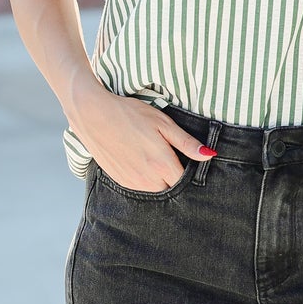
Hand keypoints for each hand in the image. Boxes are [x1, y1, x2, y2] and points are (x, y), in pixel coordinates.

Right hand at [70, 90, 214, 191]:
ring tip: (152, 155)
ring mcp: (133, 182)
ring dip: (160, 178)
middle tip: (169, 154)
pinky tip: (140, 159)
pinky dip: (145, 178)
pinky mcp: (121, 181)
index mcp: (162, 165)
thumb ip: (187, 143)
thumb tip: (209, 155)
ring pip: (157, 189)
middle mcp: (148, 179)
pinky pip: (141, 186)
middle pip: (172, 187)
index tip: (188, 160)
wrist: (93, 114)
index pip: (186, 181)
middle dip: (175, 175)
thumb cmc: (130, 114)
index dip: (190, 171)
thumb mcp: (163, 123)